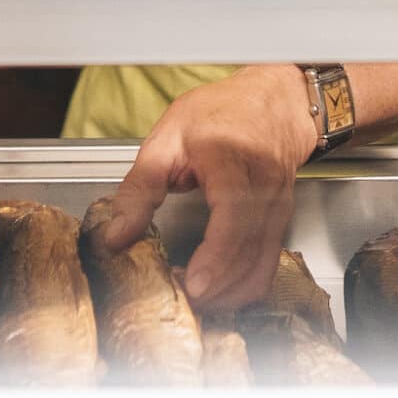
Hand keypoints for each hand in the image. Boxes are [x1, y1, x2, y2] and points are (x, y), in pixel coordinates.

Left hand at [97, 66, 317, 308]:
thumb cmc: (222, 112)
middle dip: (213, 286)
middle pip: (247, 251)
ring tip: (191, 294)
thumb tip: (116, 235)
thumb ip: (140, 188)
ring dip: (226, 293)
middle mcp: (264, 187)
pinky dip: (242, 288)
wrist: (273, 101)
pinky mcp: (282, 224)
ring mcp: (279, 208)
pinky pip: (267, 267)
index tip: (194, 283)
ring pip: (260, 267)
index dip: (216, 255)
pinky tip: (216, 290)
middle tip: (177, 295)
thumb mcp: (168, 138)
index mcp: (232, 160)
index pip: (233, 215)